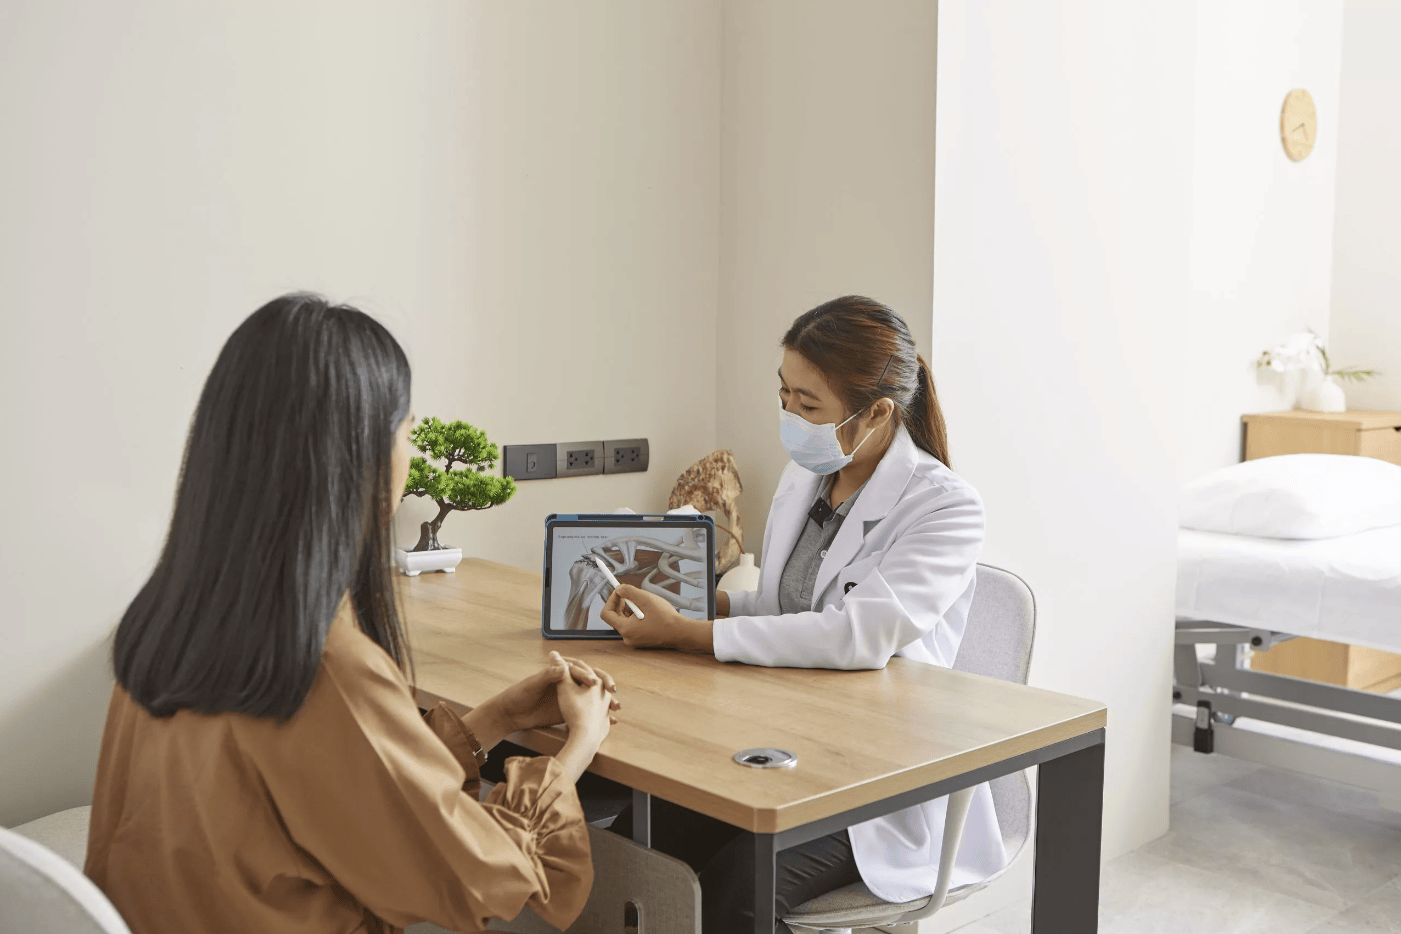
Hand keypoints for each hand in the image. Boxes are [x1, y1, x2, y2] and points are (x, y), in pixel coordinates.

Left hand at [496, 652, 619, 731]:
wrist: (511, 714)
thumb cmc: (519, 694)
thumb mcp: (533, 684)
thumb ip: (548, 675)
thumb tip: (563, 668)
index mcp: (559, 673)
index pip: (579, 670)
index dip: (588, 675)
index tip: (594, 683)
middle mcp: (566, 683)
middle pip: (591, 681)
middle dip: (604, 685)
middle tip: (613, 692)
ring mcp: (569, 697)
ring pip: (592, 697)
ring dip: (606, 702)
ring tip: (616, 708)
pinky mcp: (567, 711)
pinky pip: (587, 712)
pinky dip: (599, 716)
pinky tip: (610, 722)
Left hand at [600, 584, 712, 652]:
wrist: (681, 633)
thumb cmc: (666, 618)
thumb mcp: (646, 599)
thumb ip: (629, 591)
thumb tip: (618, 589)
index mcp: (625, 629)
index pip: (606, 614)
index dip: (611, 600)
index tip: (619, 591)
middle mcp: (627, 637)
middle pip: (616, 616)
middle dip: (622, 603)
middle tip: (632, 594)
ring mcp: (634, 640)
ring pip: (625, 620)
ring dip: (631, 608)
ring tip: (645, 603)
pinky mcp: (641, 639)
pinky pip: (633, 625)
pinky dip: (637, 615)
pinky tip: (649, 611)